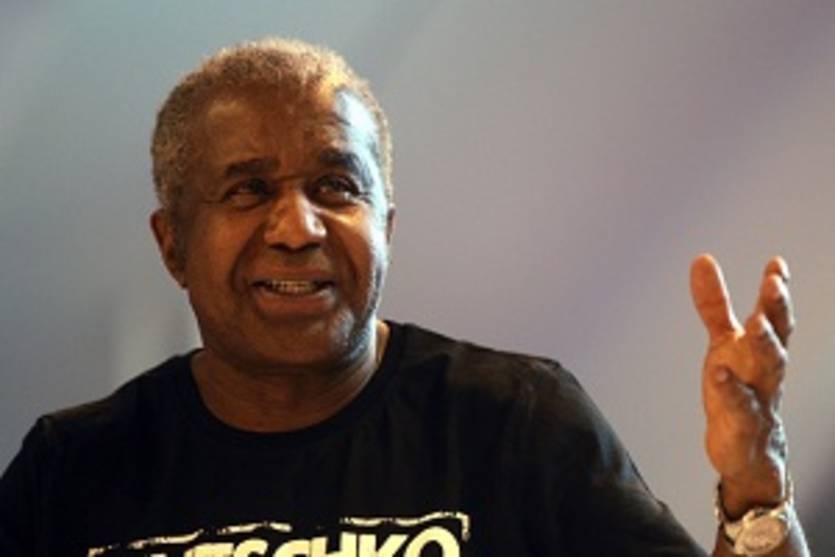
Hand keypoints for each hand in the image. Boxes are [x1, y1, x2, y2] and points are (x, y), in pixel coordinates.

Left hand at [690, 254, 792, 516]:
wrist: (749, 452)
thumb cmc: (740, 387)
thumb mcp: (724, 342)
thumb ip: (715, 305)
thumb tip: (702, 258)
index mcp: (761, 350)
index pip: (775, 317)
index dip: (776, 291)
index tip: (776, 263)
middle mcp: (765, 372)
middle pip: (777, 337)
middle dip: (777, 310)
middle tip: (774, 284)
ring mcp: (759, 398)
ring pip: (769, 371)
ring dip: (765, 344)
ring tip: (755, 321)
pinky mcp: (743, 426)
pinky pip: (740, 408)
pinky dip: (731, 390)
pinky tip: (718, 372)